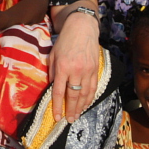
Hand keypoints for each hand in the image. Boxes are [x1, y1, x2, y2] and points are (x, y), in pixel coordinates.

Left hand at [49, 8, 99, 122]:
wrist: (82, 28)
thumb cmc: (64, 41)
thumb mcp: (53, 55)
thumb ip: (52, 72)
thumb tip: (53, 88)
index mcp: (62, 67)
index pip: (59, 92)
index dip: (57, 106)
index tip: (57, 117)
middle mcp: (76, 71)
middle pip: (73, 95)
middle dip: (71, 110)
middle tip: (69, 120)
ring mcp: (87, 71)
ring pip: (85, 94)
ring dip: (81, 107)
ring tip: (77, 116)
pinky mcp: (95, 69)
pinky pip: (93, 87)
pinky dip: (90, 98)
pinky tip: (86, 105)